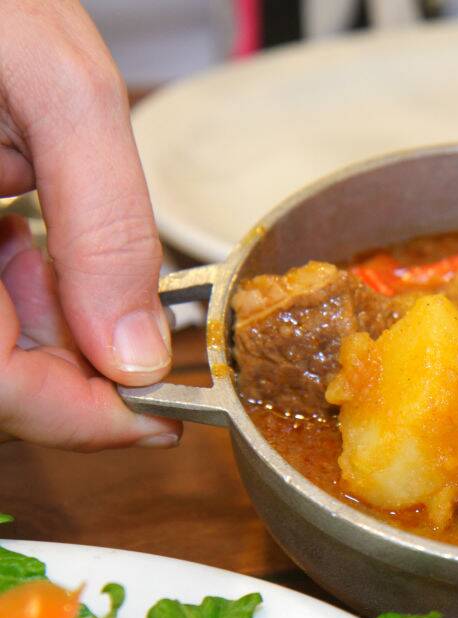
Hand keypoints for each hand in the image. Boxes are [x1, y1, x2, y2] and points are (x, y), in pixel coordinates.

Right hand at [0, 1, 179, 449]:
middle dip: (78, 363)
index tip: (162, 419)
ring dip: (54, 318)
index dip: (81, 420)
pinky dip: (24, 282)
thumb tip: (136, 351)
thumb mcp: (61, 87)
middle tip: (142, 325)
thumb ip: (104, 223)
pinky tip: (30, 230)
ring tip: (62, 237)